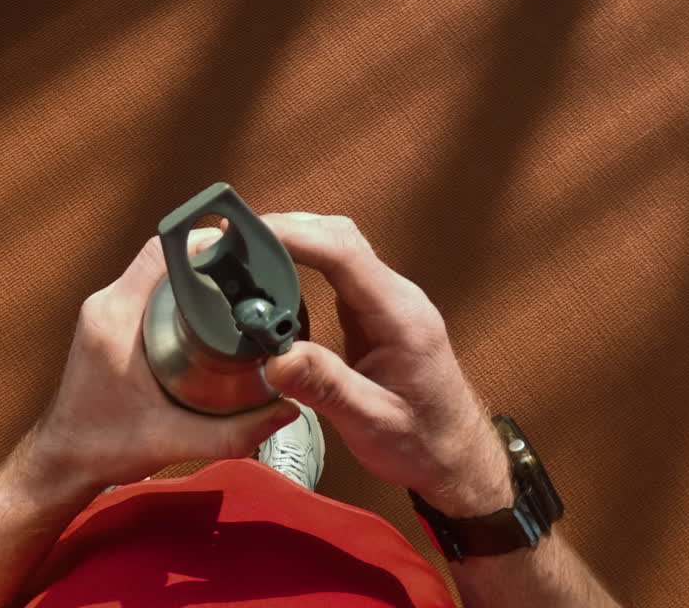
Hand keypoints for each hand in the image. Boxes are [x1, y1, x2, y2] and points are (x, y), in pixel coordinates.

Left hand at [31, 228, 301, 489]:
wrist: (64, 460)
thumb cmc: (102, 447)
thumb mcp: (173, 442)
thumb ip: (232, 432)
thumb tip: (285, 409)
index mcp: (115, 319)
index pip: (159, 252)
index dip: (202, 241)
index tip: (240, 247)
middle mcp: (106, 304)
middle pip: (163, 256)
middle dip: (208, 258)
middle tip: (249, 274)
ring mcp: (105, 310)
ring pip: (156, 271)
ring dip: (193, 273)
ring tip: (236, 288)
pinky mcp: (109, 320)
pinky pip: (148, 288)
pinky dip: (178, 290)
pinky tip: (208, 310)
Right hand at [259, 213, 512, 515]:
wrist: (457, 459)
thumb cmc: (423, 444)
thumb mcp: (371, 422)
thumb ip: (325, 386)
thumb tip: (273, 359)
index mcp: (400, 316)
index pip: (344, 253)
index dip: (294, 235)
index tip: (245, 234)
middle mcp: (396, 297)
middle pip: (340, 237)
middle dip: (287, 229)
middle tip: (231, 241)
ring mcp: (387, 302)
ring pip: (338, 249)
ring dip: (294, 241)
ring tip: (241, 253)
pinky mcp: (375, 314)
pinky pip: (338, 273)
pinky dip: (302, 263)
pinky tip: (271, 278)